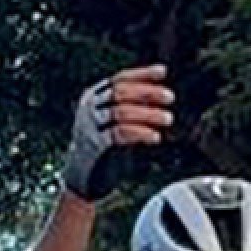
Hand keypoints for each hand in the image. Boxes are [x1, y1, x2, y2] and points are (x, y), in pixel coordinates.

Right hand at [63, 65, 175, 200]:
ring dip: (148, 114)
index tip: (162, 72)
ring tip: (167, 118)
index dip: (142, 74)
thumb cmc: (103, 149)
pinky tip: (155, 137)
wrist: (81, 178)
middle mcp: (89, 108)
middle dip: (147, 92)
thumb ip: (129, 108)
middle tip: (169, 97)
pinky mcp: (95, 146)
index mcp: (93, 97)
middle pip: (120, 92)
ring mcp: (90, 126)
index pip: (119, 79)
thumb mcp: (112, 121)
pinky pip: (119, 134)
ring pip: (121, 111)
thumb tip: (158, 95)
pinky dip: (140, 133)